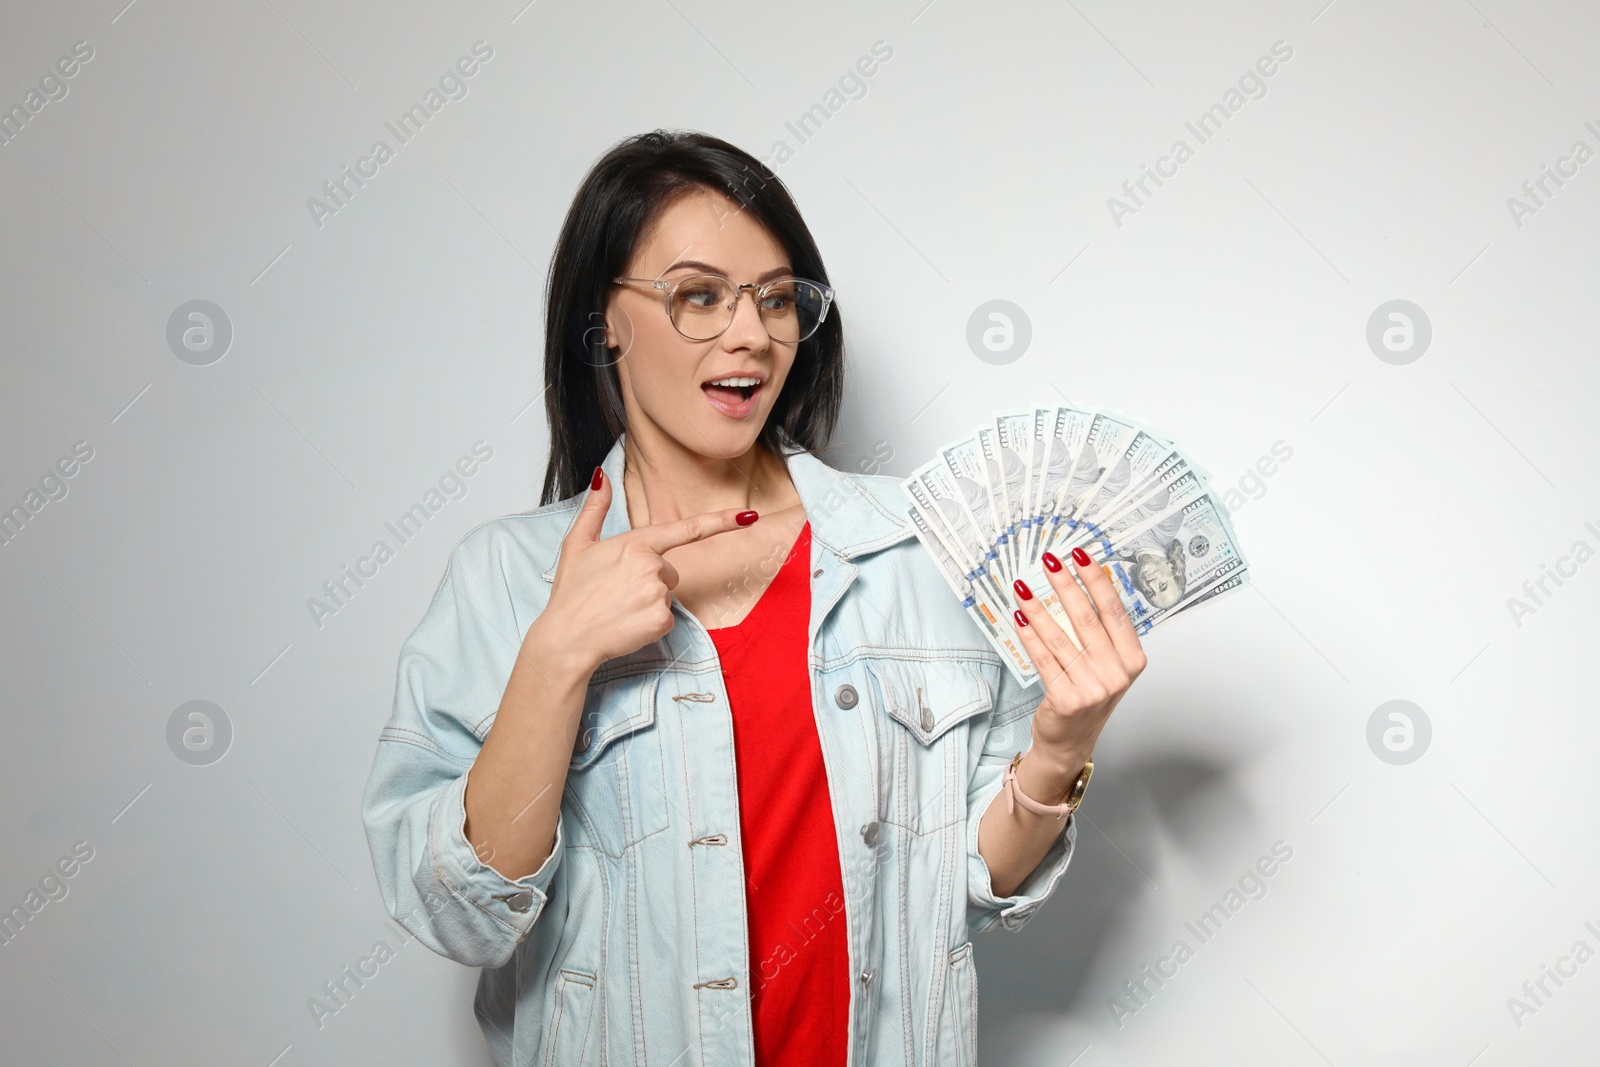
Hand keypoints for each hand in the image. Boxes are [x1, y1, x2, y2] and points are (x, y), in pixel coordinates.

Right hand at [527, 468, 756, 675]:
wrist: (566, 638)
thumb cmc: (571, 593)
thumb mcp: (577, 544)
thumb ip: (595, 508)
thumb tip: (602, 476)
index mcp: (635, 543)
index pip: (687, 529)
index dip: (723, 521)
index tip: (749, 516)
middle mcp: (651, 565)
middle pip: (669, 571)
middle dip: (650, 581)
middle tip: (617, 592)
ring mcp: (658, 593)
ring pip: (667, 595)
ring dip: (648, 602)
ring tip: (619, 608)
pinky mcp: (662, 619)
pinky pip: (666, 618)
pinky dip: (649, 624)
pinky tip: (627, 624)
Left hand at [1011, 547, 1147, 772]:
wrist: (1070, 742)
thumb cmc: (1089, 697)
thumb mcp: (1107, 666)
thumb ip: (1102, 634)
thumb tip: (1081, 586)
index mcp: (1133, 660)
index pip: (1115, 611)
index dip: (1097, 580)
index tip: (1081, 556)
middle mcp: (1117, 674)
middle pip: (1088, 618)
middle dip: (1065, 585)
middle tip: (1049, 561)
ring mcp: (1093, 689)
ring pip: (1061, 637)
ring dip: (1038, 608)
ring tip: (1021, 587)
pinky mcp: (1067, 700)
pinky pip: (1044, 659)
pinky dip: (1029, 635)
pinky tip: (1020, 617)